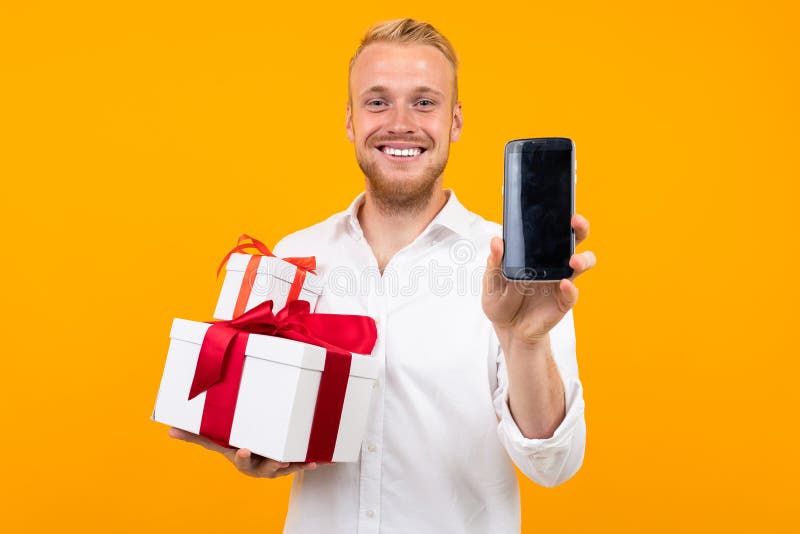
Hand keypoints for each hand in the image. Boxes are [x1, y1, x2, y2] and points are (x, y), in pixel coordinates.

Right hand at [168, 427, 317, 477]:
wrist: (255, 453)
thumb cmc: (234, 444)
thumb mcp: (217, 440)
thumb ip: (196, 436)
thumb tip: (169, 431)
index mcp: (242, 459)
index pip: (241, 460)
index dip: (243, 457)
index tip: (245, 449)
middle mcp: (259, 466)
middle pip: (265, 469)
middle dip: (272, 466)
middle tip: (278, 461)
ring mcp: (275, 466)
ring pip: (285, 469)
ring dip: (295, 467)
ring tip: (303, 463)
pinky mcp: (289, 463)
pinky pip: (300, 464)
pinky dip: (309, 462)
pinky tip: (320, 460)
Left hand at [482, 214, 595, 346]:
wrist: (507, 329)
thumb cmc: (501, 300)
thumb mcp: (491, 280)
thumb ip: (494, 262)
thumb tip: (497, 241)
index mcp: (536, 253)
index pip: (551, 230)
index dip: (559, 215)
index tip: (560, 204)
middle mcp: (553, 263)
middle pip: (574, 240)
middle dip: (580, 228)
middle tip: (575, 221)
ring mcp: (560, 281)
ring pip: (581, 264)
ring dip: (583, 259)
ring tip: (573, 260)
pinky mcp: (562, 301)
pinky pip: (571, 293)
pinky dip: (570, 288)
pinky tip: (563, 284)